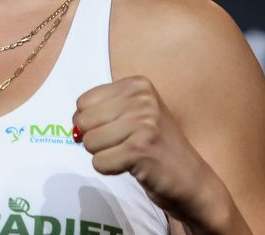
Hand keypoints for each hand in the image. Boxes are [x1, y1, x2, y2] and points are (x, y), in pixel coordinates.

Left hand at [73, 76, 231, 228]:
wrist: (191, 179)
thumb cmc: (156, 146)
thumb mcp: (134, 114)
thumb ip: (101, 111)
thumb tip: (73, 124)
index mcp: (137, 85)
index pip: (83, 102)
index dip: (91, 122)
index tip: (116, 130)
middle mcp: (142, 99)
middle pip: (83, 121)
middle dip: (96, 140)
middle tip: (123, 146)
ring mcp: (143, 123)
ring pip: (89, 143)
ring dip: (105, 155)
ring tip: (129, 155)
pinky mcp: (140, 150)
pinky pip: (99, 162)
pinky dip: (110, 169)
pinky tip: (133, 166)